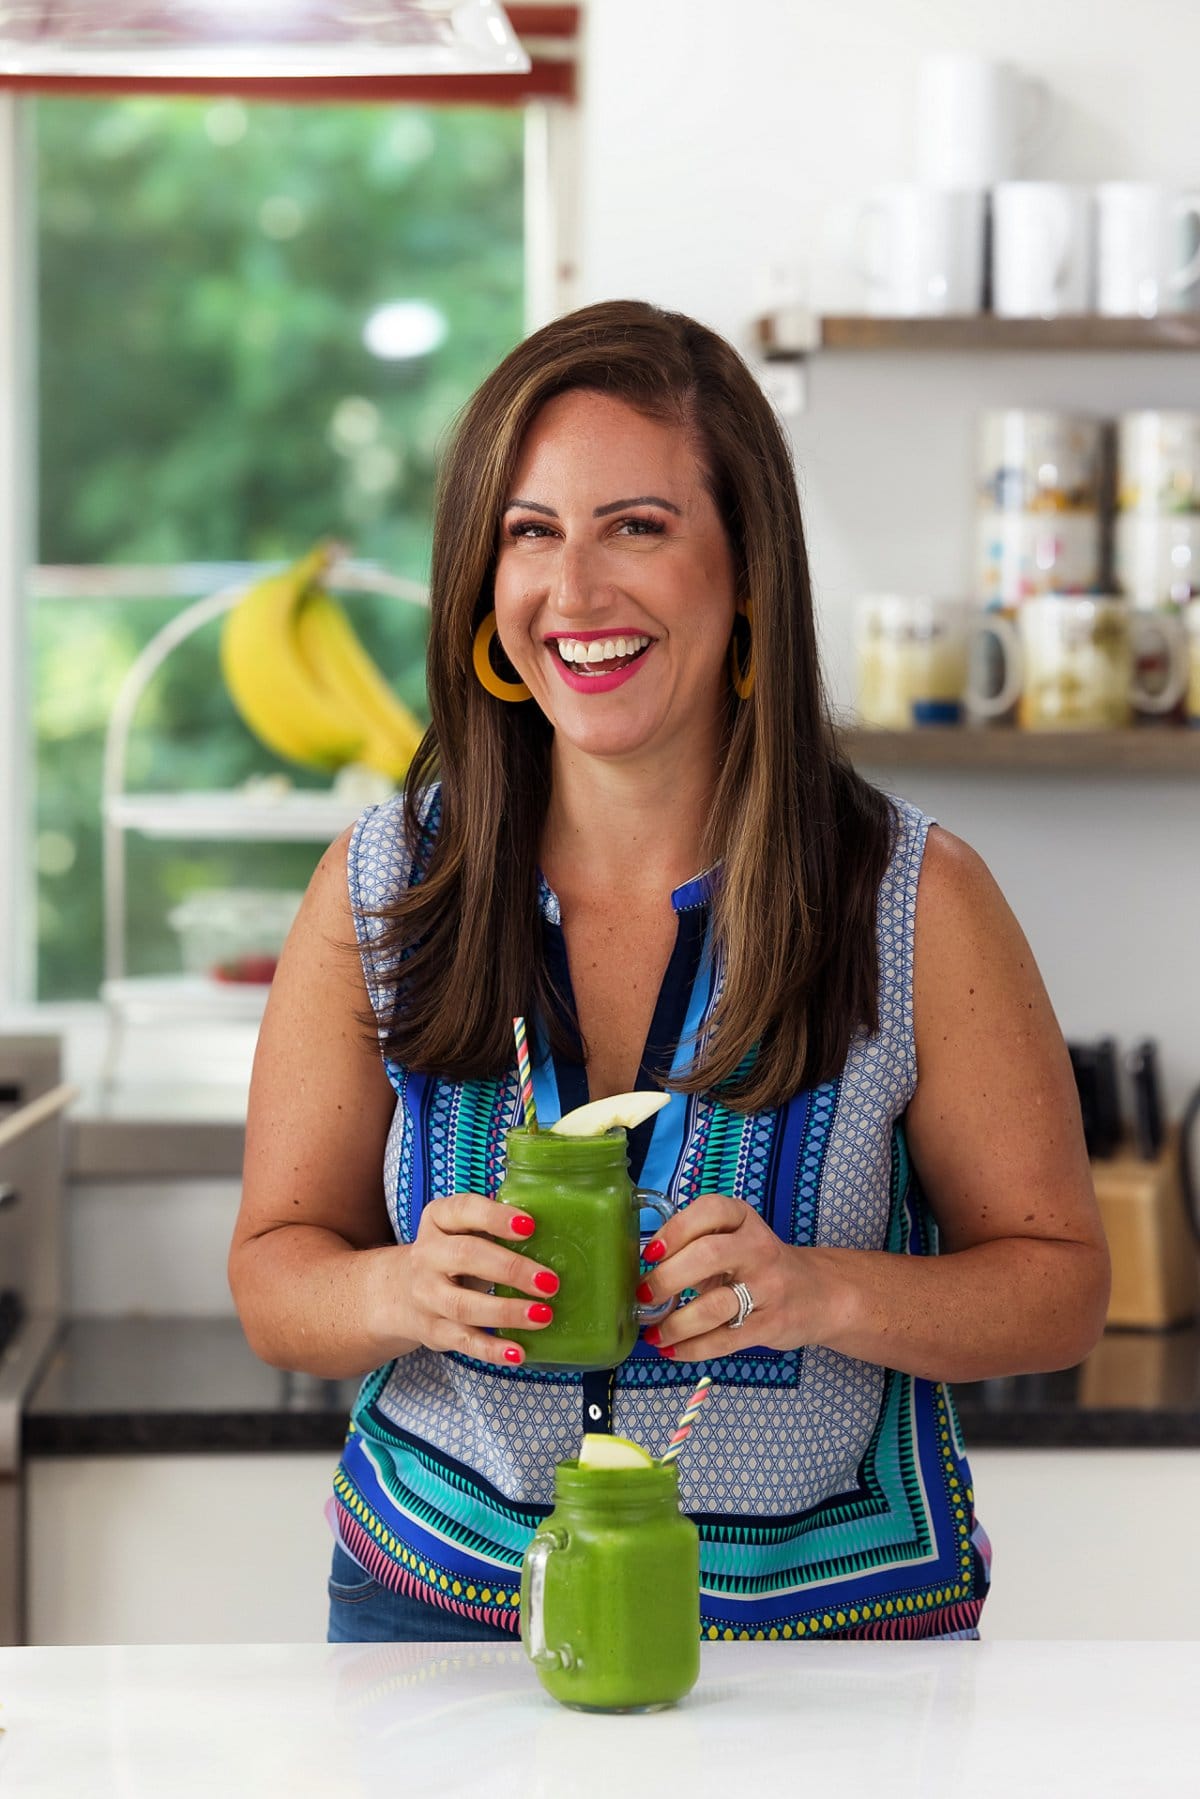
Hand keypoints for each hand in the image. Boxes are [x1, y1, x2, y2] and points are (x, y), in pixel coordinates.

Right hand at [395, 1193, 559, 1367]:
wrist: (402, 1291)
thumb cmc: (453, 1253)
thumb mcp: (464, 1230)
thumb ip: (496, 1224)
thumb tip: (555, 1224)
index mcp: (439, 1220)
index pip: (462, 1210)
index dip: (495, 1217)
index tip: (529, 1226)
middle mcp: (427, 1255)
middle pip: (466, 1256)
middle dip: (510, 1268)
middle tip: (549, 1281)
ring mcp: (426, 1295)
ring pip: (463, 1305)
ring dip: (506, 1311)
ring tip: (543, 1315)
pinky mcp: (433, 1330)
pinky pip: (463, 1341)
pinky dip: (491, 1349)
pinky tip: (518, 1352)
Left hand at [637, 1193, 834, 1360]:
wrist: (819, 1294)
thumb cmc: (758, 1264)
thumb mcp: (734, 1239)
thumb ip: (695, 1244)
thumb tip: (640, 1268)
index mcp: (743, 1219)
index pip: (710, 1211)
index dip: (675, 1230)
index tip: (650, 1254)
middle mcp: (758, 1248)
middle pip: (708, 1256)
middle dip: (668, 1277)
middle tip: (644, 1295)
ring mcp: (768, 1288)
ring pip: (715, 1305)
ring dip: (676, 1323)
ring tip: (654, 1333)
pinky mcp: (770, 1325)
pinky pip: (725, 1340)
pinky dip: (692, 1348)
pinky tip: (671, 1350)